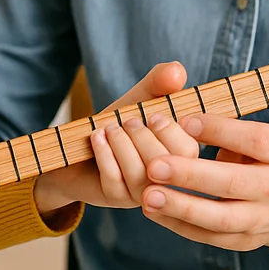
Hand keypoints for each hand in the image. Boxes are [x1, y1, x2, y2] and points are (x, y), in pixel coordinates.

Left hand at [35, 62, 193, 213]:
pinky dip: (104, 153)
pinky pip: (115, 179)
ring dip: (122, 144)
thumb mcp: (139, 99)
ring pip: (140, 174)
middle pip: (168, 166)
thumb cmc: (117, 123)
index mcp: (179, 155)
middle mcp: (166, 178)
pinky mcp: (116, 198)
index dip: (171, 132)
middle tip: (127, 121)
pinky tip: (96, 138)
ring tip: (109, 128)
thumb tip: (177, 71)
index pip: (190, 151)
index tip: (151, 116)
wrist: (78, 147)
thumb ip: (158, 84)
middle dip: (144, 137)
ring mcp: (142, 192)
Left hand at [138, 114, 268, 251]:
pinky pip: (208, 236)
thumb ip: (221, 128)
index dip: (220, 130)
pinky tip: (153, 210)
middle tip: (154, 165)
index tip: (183, 122)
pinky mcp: (243, 240)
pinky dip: (178, 224)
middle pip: (233, 182)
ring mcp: (261, 218)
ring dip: (181, 207)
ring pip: (220, 218)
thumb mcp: (252, 134)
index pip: (254, 141)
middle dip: (190, 174)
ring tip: (147, 195)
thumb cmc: (257, 156)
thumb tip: (180, 124)